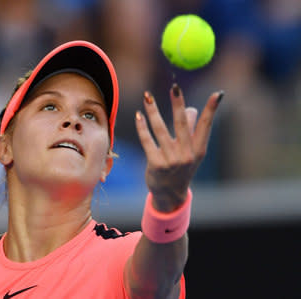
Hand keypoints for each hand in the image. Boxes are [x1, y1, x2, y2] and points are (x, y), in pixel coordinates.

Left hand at [135, 84, 222, 211]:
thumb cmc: (180, 167)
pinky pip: (147, 140)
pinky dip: (142, 127)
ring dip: (153, 110)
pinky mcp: (155, 164)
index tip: (218, 94)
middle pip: (182, 124)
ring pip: (160, 129)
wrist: (169, 194)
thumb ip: (191, 130)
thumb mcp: (190, 152)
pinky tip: (139, 116)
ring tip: (147, 96)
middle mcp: (187, 154)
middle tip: (175, 87)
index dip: (212, 110)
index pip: (206, 125)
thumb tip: (191, 108)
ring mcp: (171, 160)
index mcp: (198, 149)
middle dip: (178, 104)